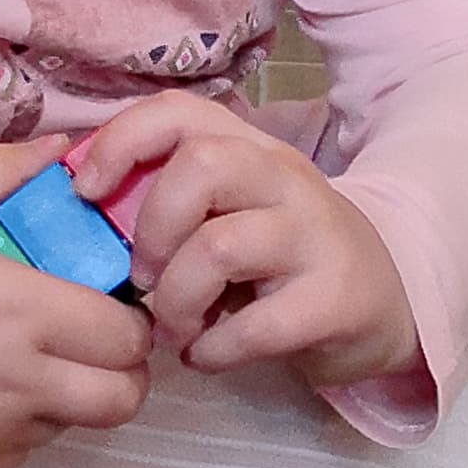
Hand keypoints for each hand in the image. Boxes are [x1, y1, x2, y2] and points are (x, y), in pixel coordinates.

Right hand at [0, 142, 149, 467]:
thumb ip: (6, 171)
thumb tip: (65, 147)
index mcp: (20, 311)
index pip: (128, 336)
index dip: (130, 315)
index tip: (108, 295)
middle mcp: (18, 383)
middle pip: (122, 397)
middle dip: (121, 366)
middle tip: (91, 334)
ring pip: (77, 423)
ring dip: (73, 392)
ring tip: (29, 352)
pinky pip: (26, 447)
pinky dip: (26, 421)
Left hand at [61, 92, 420, 386]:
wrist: (383, 303)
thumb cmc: (280, 260)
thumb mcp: (231, 213)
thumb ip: (172, 203)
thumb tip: (84, 218)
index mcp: (249, 149)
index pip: (179, 111)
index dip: (120, 143)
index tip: (86, 194)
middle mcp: (284, 179)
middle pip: (203, 164)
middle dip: (151, 228)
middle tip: (143, 278)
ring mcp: (313, 237)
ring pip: (221, 245)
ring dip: (177, 299)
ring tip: (174, 328)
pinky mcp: (333, 299)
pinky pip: (258, 325)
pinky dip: (215, 348)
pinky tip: (207, 355)